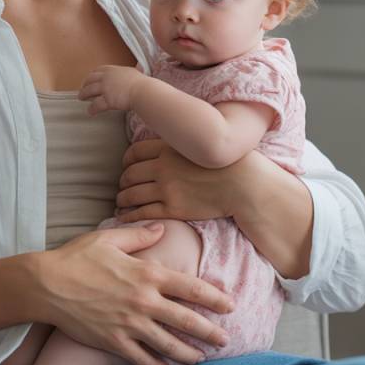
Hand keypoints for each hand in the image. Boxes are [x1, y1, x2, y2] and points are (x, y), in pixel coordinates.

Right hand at [32, 224, 232, 364]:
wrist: (46, 284)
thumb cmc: (77, 257)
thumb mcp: (110, 238)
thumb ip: (140, 234)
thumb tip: (162, 228)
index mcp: (147, 273)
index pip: (191, 287)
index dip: (215, 298)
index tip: (230, 305)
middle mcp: (143, 301)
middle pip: (186, 320)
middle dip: (210, 332)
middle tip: (225, 339)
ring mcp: (129, 324)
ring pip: (168, 345)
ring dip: (188, 353)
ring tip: (200, 357)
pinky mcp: (113, 341)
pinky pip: (142, 357)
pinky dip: (157, 364)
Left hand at [78, 65, 146, 114]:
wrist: (143, 91)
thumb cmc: (142, 83)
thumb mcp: (136, 72)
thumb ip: (134, 70)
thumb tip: (139, 66)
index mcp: (114, 70)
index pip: (99, 70)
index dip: (92, 74)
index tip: (90, 78)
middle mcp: (107, 77)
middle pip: (90, 79)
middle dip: (85, 84)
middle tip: (83, 89)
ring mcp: (105, 88)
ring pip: (89, 91)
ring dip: (84, 94)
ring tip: (81, 98)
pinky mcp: (107, 100)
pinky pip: (96, 105)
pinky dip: (92, 109)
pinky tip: (90, 112)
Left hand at [117, 140, 314, 278]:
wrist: (243, 184)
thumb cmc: (228, 163)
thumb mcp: (200, 145)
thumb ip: (181, 145)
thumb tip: (170, 145)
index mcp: (169, 147)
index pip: (134, 152)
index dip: (126, 161)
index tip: (126, 167)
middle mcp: (163, 167)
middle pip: (129, 174)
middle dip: (122, 183)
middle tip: (122, 188)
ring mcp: (167, 188)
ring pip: (132, 195)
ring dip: (122, 200)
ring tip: (121, 204)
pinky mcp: (173, 209)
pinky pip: (142, 213)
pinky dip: (129, 217)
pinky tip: (124, 219)